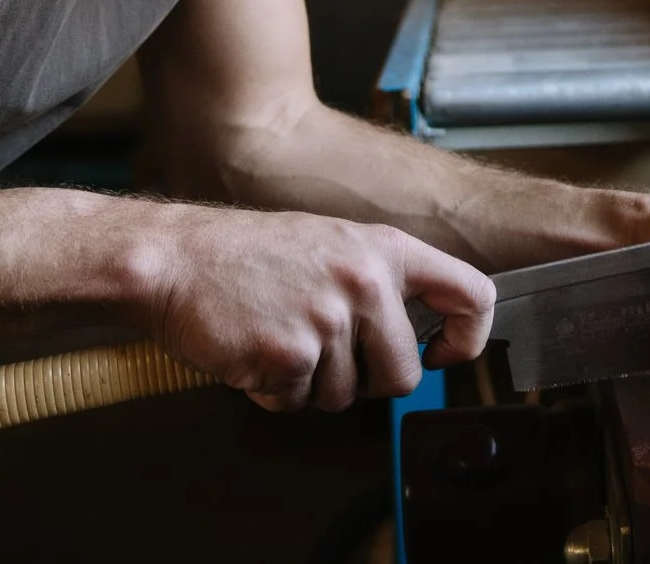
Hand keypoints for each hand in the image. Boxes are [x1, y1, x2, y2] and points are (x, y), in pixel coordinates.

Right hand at [132, 205, 493, 412]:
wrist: (177, 261)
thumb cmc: (247, 255)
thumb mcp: (331, 244)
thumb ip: (380, 281)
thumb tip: (422, 334)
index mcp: (383, 250)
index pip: (472, 295)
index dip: (467, 338)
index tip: (442, 354)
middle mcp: (364, 282)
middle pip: (406, 375)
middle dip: (369, 381)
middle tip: (326, 353)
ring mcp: (328, 320)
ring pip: (348, 397)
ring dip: (313, 384)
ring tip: (280, 336)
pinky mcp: (291, 356)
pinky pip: (299, 403)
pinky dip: (275, 392)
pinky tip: (255, 350)